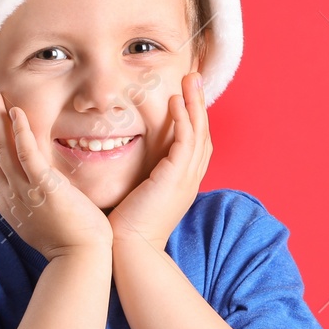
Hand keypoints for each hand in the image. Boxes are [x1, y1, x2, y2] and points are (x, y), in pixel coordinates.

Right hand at [0, 88, 112, 260]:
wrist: (81, 259)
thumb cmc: (68, 240)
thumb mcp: (37, 217)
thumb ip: (28, 197)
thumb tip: (29, 182)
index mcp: (6, 203)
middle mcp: (9, 196)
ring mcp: (24, 192)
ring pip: (1, 149)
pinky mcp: (44, 188)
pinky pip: (26, 155)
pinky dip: (19, 131)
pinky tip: (17, 111)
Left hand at [108, 72, 211, 250]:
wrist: (130, 251)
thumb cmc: (126, 230)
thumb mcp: (137, 198)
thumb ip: (138, 178)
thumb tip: (125, 165)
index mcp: (181, 184)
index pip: (194, 144)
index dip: (193, 118)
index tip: (185, 95)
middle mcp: (189, 179)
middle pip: (203, 134)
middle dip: (200, 104)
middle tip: (195, 77)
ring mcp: (186, 179)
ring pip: (199, 133)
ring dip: (195, 103)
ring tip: (190, 79)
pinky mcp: (175, 178)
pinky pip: (185, 141)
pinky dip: (183, 119)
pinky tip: (175, 101)